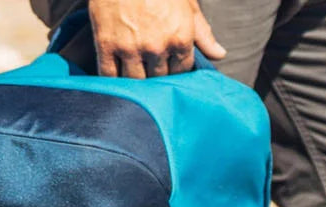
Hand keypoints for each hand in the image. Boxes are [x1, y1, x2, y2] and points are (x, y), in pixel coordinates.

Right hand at [88, 0, 226, 77]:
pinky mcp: (106, 46)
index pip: (181, 71)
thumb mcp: (187, 5)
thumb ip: (203, 33)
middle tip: (152, 63)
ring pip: (135, 81)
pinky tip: (117, 70)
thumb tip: (219, 55)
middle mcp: (156, 47)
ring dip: (136, 78)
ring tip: (136, 66)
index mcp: (180, 38)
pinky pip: (110, 75)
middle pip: (158, 78)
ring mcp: (130, 48)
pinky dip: (114, 78)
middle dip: (157, 73)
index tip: (170, 63)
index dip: (176, 68)